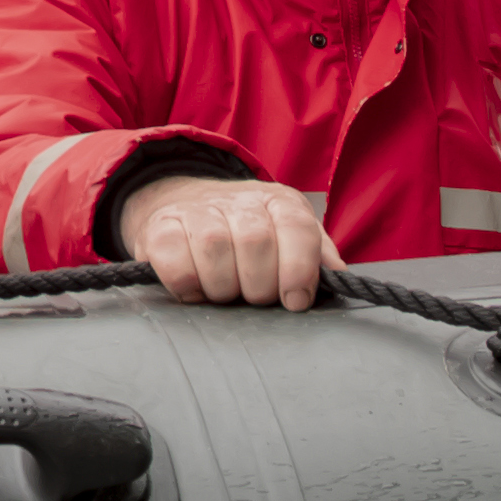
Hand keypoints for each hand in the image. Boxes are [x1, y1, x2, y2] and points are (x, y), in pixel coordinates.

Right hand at [120, 170, 339, 309]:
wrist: (187, 205)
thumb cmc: (250, 232)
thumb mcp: (290, 235)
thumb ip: (318, 254)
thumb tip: (340, 276)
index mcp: (278, 202)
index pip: (297, 229)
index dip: (298, 270)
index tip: (294, 301)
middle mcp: (238, 200)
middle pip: (256, 242)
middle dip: (259, 285)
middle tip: (255, 296)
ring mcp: (196, 210)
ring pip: (215, 249)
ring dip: (223, 287)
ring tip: (226, 293)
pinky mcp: (160, 228)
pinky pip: (175, 261)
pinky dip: (188, 285)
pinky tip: (197, 290)